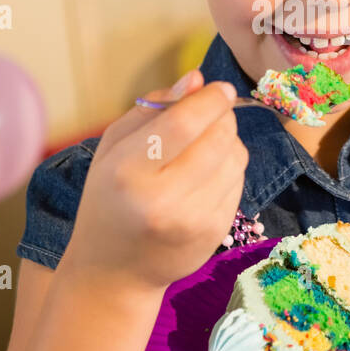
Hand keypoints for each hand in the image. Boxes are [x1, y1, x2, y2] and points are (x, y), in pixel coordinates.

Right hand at [63, 69, 248, 295]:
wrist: (115, 271)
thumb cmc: (110, 198)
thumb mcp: (114, 147)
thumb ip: (152, 108)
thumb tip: (197, 79)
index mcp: (128, 171)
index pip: (184, 123)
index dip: (209, 99)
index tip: (219, 88)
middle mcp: (162, 199)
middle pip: (218, 137)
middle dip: (222, 116)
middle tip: (209, 115)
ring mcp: (193, 221)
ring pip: (236, 157)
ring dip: (228, 142)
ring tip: (202, 148)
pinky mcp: (215, 234)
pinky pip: (239, 182)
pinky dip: (229, 169)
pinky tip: (205, 176)